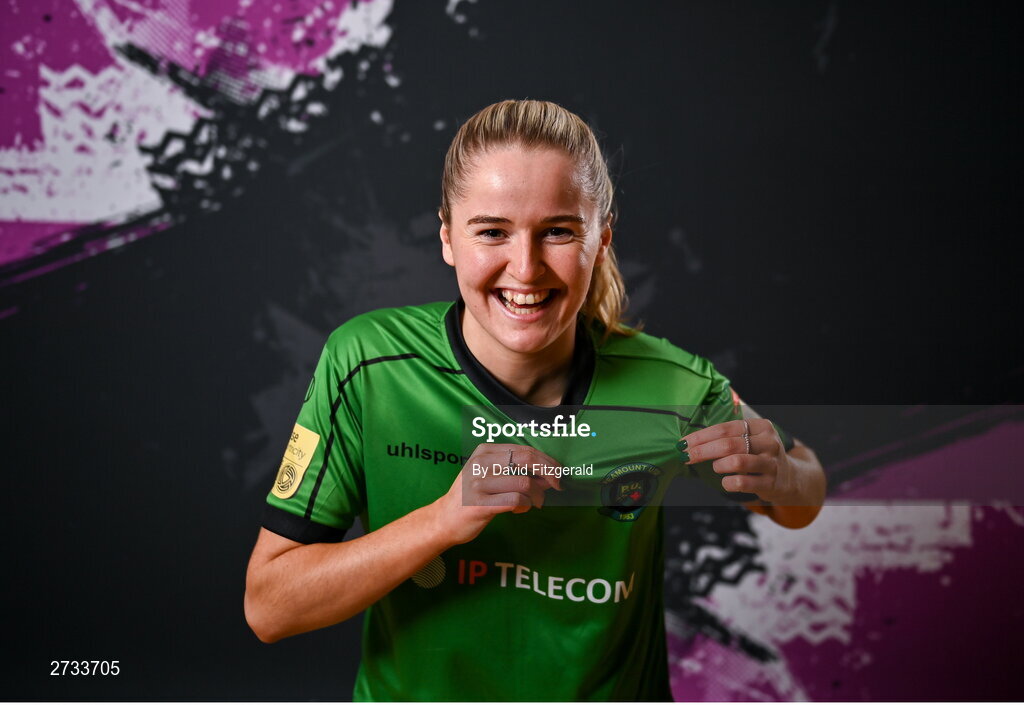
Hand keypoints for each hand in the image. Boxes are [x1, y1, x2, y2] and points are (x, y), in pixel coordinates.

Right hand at [432, 443, 562, 545]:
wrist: (444, 519)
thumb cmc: (473, 496)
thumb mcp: (489, 475)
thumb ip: (516, 471)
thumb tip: (549, 473)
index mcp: (484, 451)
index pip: (524, 450)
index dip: (546, 460)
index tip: (558, 472)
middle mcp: (480, 463)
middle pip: (526, 459)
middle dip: (549, 471)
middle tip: (557, 484)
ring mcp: (478, 483)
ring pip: (524, 483)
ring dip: (536, 496)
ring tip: (533, 503)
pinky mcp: (480, 504)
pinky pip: (516, 501)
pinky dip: (525, 506)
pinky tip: (520, 510)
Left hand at [679, 418, 797, 504]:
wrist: (790, 477)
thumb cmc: (759, 455)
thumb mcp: (751, 439)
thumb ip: (727, 436)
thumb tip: (690, 440)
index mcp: (761, 426)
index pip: (725, 428)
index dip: (701, 436)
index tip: (683, 443)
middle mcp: (769, 442)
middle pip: (729, 444)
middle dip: (703, 451)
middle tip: (687, 457)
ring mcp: (772, 463)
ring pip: (737, 462)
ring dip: (718, 465)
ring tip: (716, 467)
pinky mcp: (771, 483)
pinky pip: (743, 482)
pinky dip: (728, 483)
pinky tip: (726, 482)